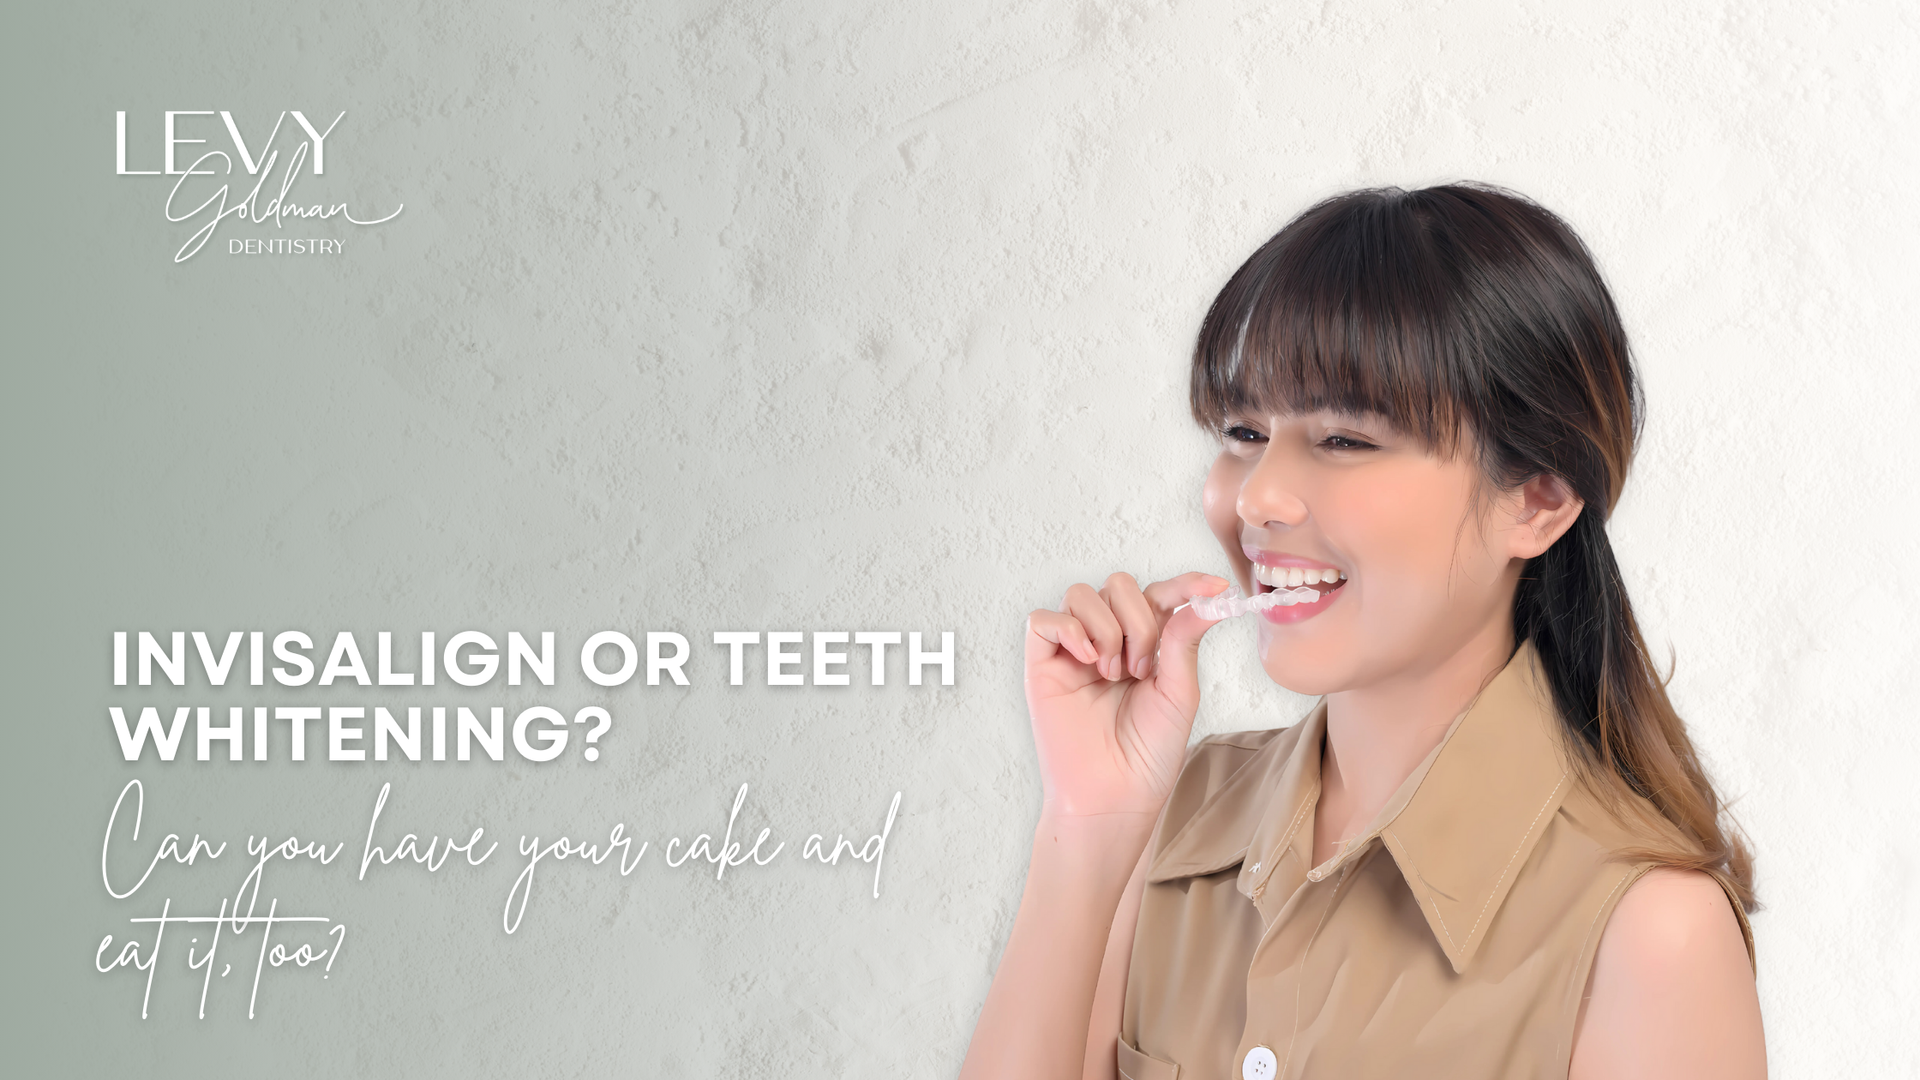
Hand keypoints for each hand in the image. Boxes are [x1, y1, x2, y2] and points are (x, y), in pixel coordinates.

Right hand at [1024, 571, 1231, 818]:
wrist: (1115, 794)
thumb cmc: (1147, 752)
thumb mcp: (1179, 692)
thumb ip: (1185, 639)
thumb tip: (1210, 597)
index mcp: (1145, 643)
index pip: (1161, 594)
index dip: (1186, 583)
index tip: (1215, 587)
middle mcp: (1108, 639)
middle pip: (1119, 585)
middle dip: (1137, 621)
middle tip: (1140, 669)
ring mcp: (1073, 650)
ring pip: (1082, 594)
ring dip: (1106, 628)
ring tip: (1113, 674)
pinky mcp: (1042, 664)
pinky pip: (1043, 619)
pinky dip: (1068, 629)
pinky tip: (1087, 660)